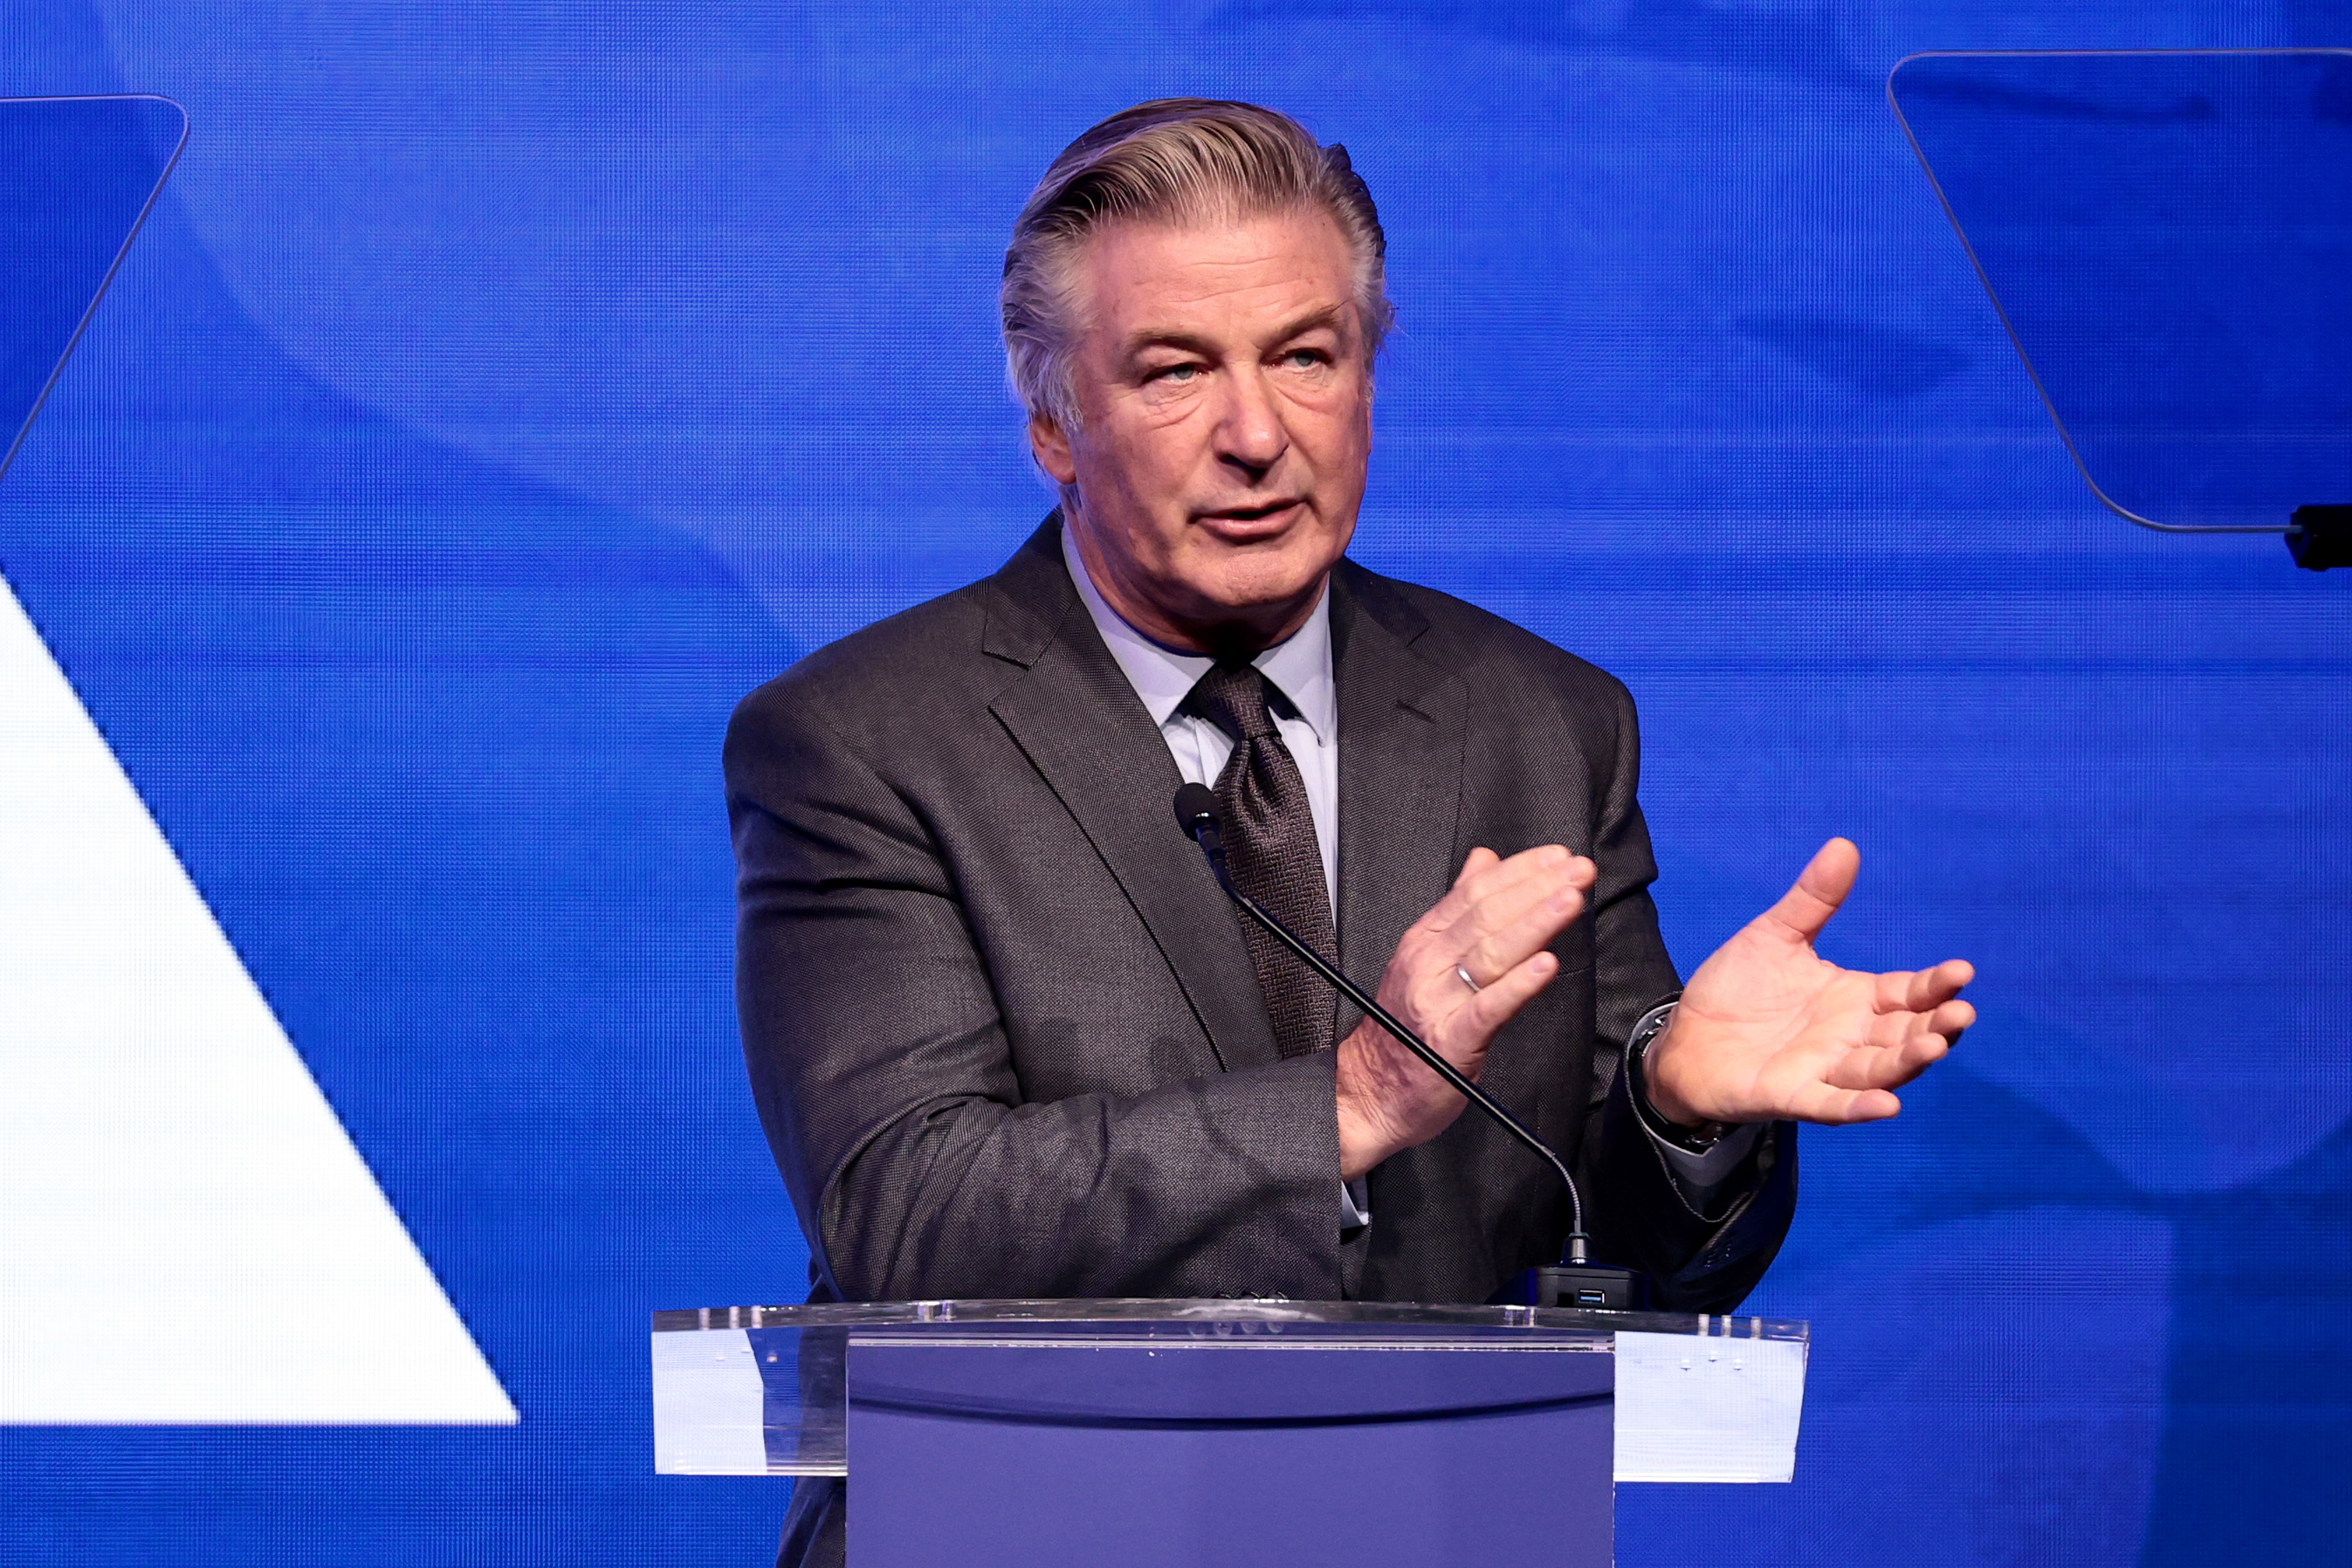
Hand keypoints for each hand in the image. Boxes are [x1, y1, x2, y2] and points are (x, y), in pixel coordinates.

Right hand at [1334, 844, 1594, 1178]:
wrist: (1367, 1093)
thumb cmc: (1403, 1029)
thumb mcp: (1424, 955)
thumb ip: (1457, 907)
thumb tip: (1485, 861)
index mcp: (1424, 941)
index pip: (1474, 891)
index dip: (1519, 870)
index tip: (1558, 856)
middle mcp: (1427, 963)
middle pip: (1487, 915)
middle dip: (1538, 888)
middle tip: (1579, 870)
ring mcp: (1437, 1001)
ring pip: (1490, 952)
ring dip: (1535, 923)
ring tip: (1569, 902)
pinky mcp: (1451, 1041)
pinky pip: (1489, 1008)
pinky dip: (1518, 984)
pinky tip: (1545, 966)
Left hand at [1643, 838, 1973, 1128]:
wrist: (1684, 1037)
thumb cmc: (1737, 989)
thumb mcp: (1774, 936)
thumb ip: (1812, 900)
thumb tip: (1844, 844)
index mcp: (1854, 998)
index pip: (1907, 992)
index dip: (1935, 985)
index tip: (1962, 971)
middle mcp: (1849, 1037)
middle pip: (1905, 1034)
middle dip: (1936, 1026)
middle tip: (1961, 1013)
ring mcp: (1824, 1069)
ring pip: (1878, 1070)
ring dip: (1909, 1062)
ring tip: (1935, 1046)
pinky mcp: (1792, 1096)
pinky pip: (1832, 1105)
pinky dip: (1860, 1107)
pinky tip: (1888, 1106)